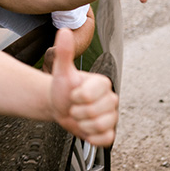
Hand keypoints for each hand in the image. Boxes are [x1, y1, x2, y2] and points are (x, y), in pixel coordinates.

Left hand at [49, 29, 117, 145]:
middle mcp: (110, 99)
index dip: (76, 97)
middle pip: (94, 112)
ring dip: (82, 124)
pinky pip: (105, 139)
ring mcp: (111, 116)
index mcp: (102, 83)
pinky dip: (91, 137)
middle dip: (77, 111)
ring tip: (79, 116)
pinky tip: (85, 128)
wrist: (58, 106)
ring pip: (100, 126)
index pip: (91, 95)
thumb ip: (64, 51)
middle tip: (74, 106)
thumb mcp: (61, 70)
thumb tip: (64, 31)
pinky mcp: (109, 132)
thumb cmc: (62, 88)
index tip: (73, 94)